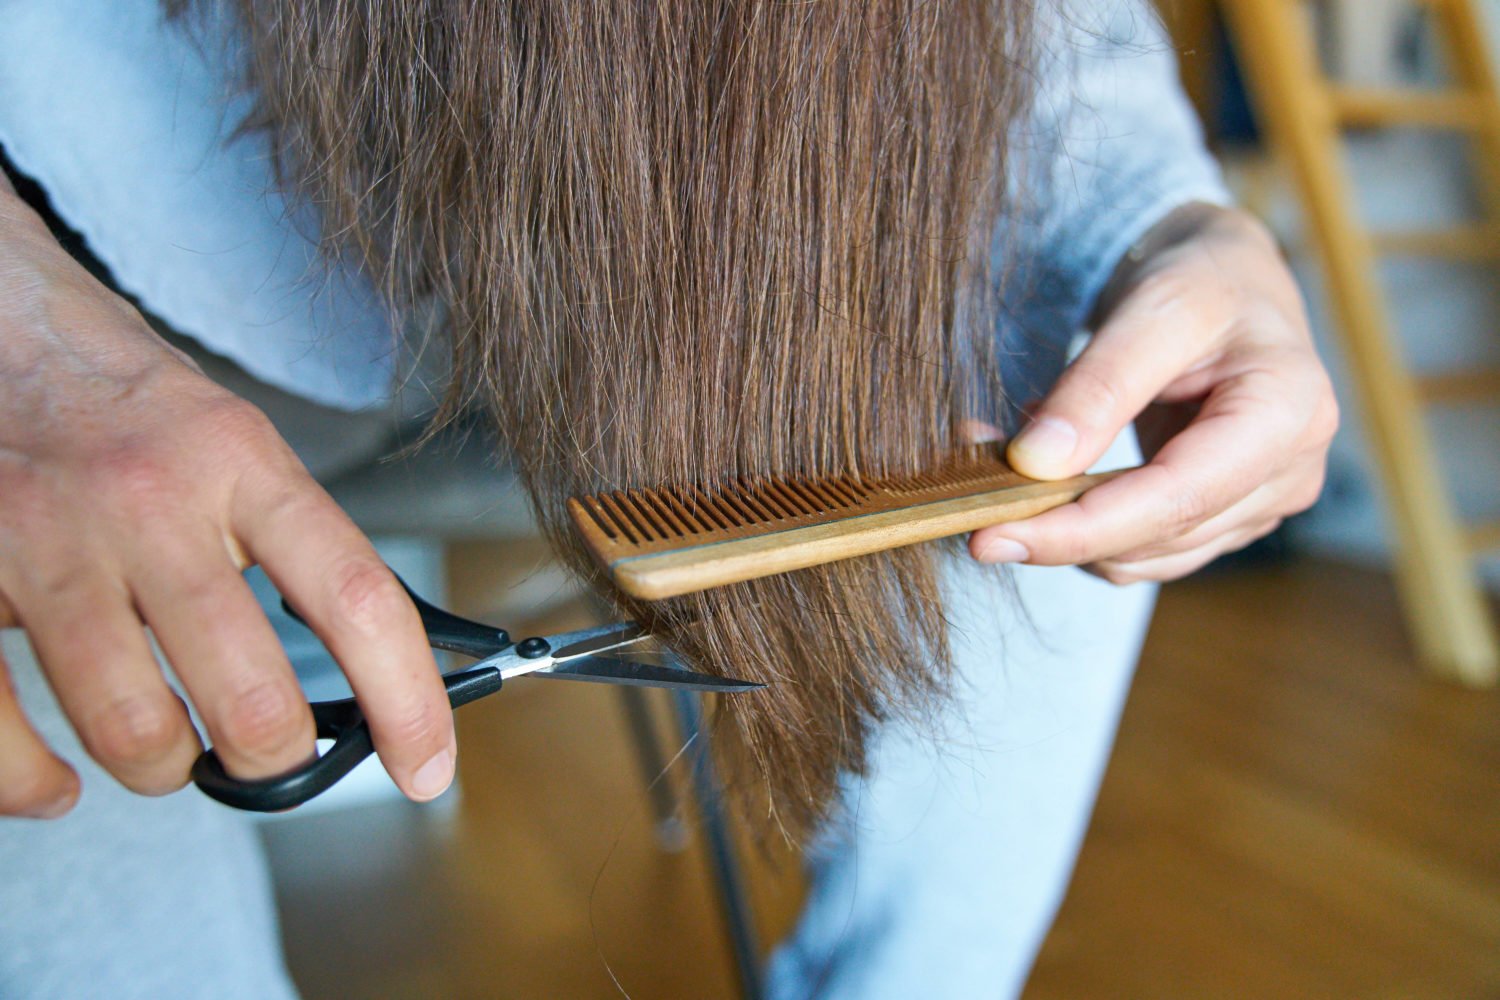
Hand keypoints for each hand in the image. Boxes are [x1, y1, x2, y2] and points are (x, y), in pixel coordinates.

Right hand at [0, 175, 455, 817]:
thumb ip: (284, 542)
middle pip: (248, 695)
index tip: (427, 768)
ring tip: (169, 749)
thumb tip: (356, 665)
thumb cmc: (123, 398)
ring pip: (134, 728)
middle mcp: (150, 502)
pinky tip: (55, 781)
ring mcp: (49, 541)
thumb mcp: (232, 443)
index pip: (357, 598)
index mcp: (241, 464)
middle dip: (272, 758)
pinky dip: (32, 782)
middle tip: (267, 754)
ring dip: (164, 769)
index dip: (408, 701)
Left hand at [970, 204, 1337, 583]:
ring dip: (1069, 531)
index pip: (1174, 499)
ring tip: (1009, 471)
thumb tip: (1036, 464)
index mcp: (1288, 411)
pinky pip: (1145, 550)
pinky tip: (1053, 481)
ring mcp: (1262, 503)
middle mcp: (1290, 472)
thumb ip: (1097, 387)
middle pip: (1158, 538)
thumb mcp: (1150, 309)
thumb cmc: (1201, 282)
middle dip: (1060, 532)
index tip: (991, 534)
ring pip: (1146, 558)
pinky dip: (1088, 527)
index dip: (1079, 529)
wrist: (1229, 283)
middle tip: (970, 506)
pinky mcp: (1228, 517)